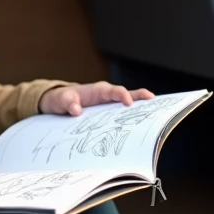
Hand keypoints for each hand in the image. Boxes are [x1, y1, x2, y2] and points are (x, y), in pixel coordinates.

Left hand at [38, 82, 154, 115]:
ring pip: (128, 102)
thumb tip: (77, 111)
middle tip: (152, 100)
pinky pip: (121, 113)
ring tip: (153, 111)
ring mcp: (108, 103)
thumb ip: (69, 104)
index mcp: (98, 90)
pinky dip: (131, 116)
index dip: (122, 95)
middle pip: (127, 93)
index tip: (128, 103)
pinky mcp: (107, 112)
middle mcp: (106, 95)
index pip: (114, 91)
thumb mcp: (61, 100)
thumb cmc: (62, 99)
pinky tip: (140, 122)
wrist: (60, 102)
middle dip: (140, 96)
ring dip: (139, 107)